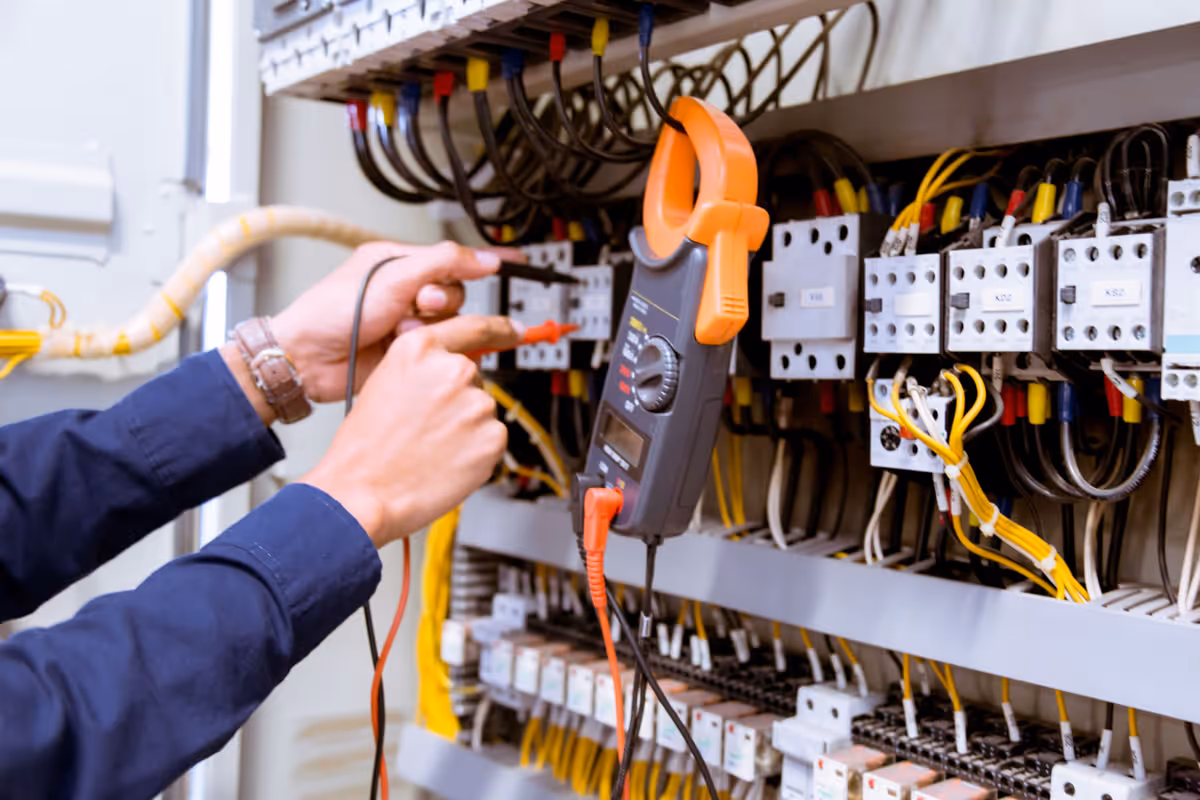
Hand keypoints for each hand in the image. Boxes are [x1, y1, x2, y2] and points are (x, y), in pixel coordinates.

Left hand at [271, 240, 519, 403]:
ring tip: (399, 330)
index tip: (514, 261)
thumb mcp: (392, 275)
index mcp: (398, 264)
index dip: (480, 261)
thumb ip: (443, 263)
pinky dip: (427, 348)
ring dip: (429, 327)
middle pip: (455, 294)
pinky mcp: (408, 353)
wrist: (308, 357)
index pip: (451, 258)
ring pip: (450, 324)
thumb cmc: (333, 311)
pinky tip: (403, 346)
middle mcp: (404, 292)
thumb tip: (484, 259)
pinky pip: (439, 349)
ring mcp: (406, 324)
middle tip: (419, 304)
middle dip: (441, 301)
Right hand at [301, 315, 521, 546]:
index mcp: (421, 349)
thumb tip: (452, 371)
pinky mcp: (493, 437)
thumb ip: (423, 369)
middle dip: (458, 401)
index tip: (514, 330)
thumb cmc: (365, 448)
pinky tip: (446, 461)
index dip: (499, 329)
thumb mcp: (384, 384)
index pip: (473, 327)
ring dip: (466, 429)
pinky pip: (492, 440)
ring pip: (482, 412)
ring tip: (430, 448)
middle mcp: (453, 369)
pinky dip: (476, 453)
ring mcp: (476, 403)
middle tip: (427, 427)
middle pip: (474, 379)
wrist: (363, 492)